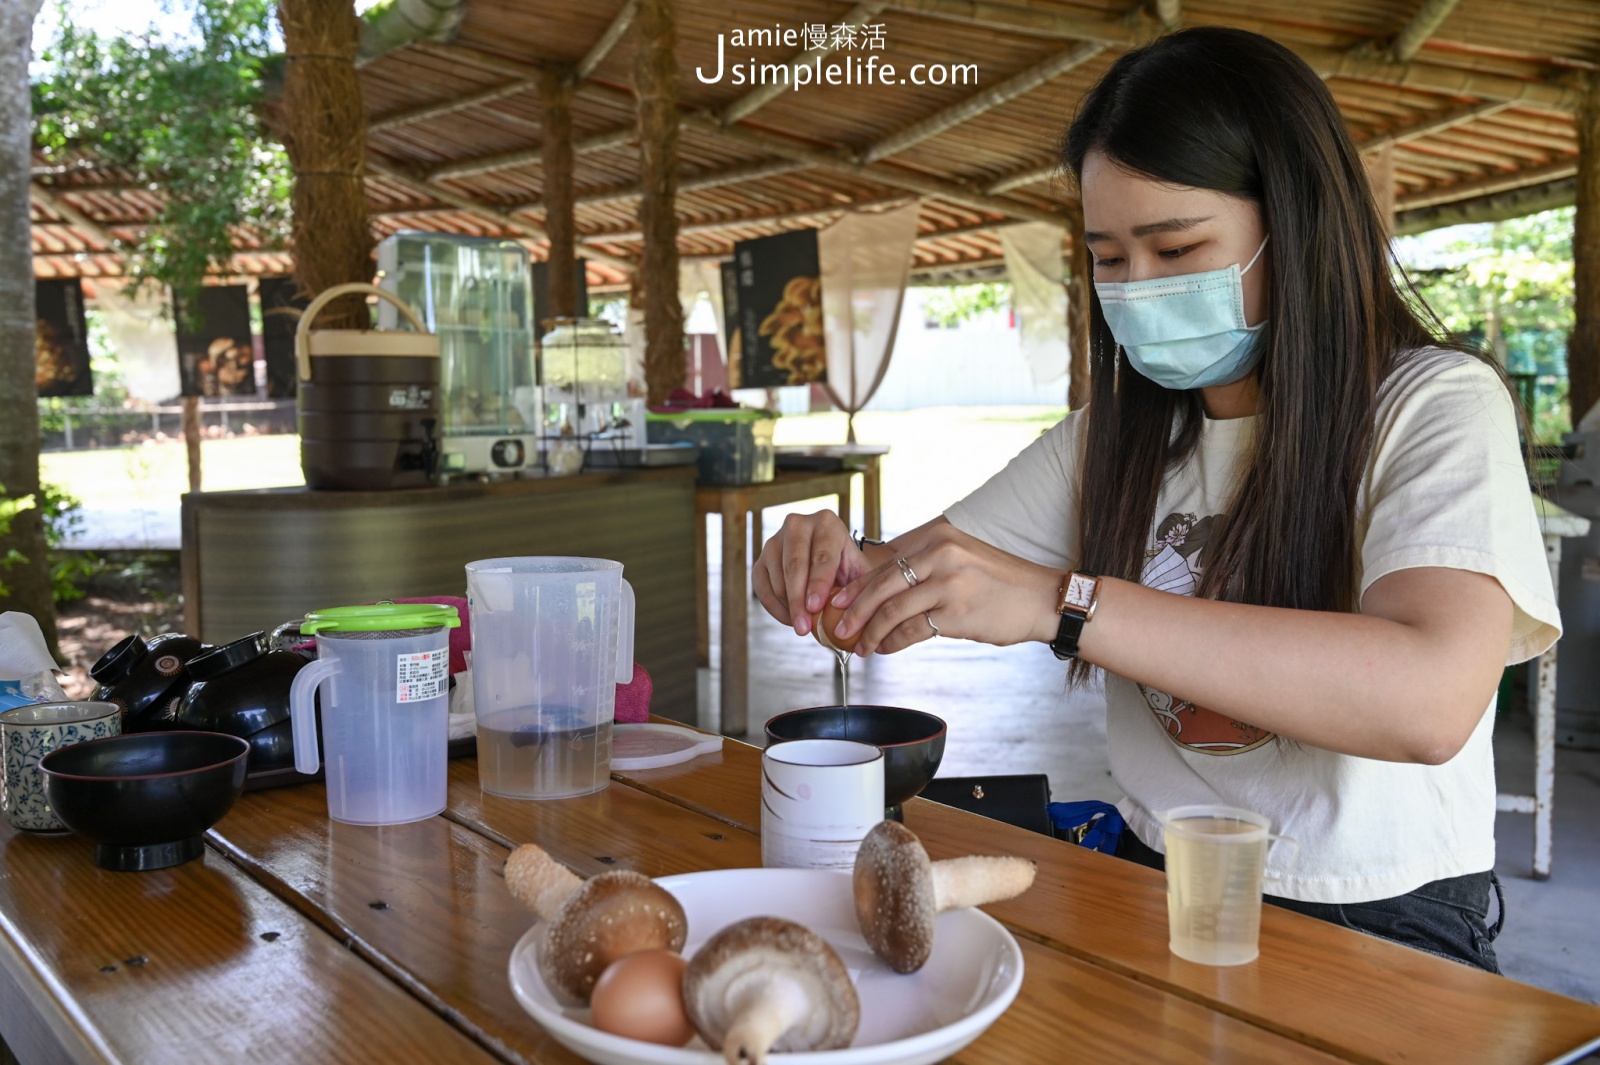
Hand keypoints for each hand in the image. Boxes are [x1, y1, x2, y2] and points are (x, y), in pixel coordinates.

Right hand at [752, 511, 871, 636]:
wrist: (826, 559)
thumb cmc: (846, 567)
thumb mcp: (859, 572)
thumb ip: (860, 587)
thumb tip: (857, 615)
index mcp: (827, 523)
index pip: (822, 556)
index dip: (818, 584)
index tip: (815, 607)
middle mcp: (797, 524)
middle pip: (794, 566)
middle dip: (798, 600)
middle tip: (803, 628)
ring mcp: (775, 540)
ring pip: (777, 578)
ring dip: (788, 606)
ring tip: (803, 626)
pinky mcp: (760, 558)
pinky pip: (761, 586)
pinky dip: (773, 607)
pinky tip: (790, 619)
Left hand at [827, 522, 1062, 655]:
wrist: (1042, 599)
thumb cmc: (1000, 583)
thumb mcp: (962, 557)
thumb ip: (927, 566)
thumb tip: (884, 590)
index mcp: (938, 536)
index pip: (886, 562)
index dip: (857, 585)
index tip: (839, 601)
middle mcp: (941, 553)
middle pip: (882, 584)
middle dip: (853, 609)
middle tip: (838, 626)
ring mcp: (949, 582)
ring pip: (892, 609)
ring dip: (869, 631)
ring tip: (859, 645)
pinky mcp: (956, 612)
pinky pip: (912, 630)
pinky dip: (892, 642)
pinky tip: (885, 649)